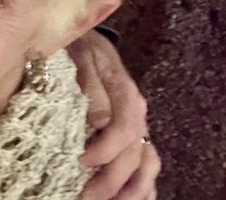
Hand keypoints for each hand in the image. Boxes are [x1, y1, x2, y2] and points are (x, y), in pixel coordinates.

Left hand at [66, 31, 158, 199]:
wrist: (86, 41)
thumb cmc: (79, 48)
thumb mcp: (79, 55)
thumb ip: (88, 83)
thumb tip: (98, 119)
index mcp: (125, 93)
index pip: (122, 131)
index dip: (103, 151)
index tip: (79, 162)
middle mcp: (136, 112)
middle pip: (134, 154)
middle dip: (112, 180)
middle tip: (86, 196)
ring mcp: (138, 124)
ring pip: (147, 163)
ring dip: (131, 188)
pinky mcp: (133, 133)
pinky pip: (147, 163)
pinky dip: (143, 184)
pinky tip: (137, 198)